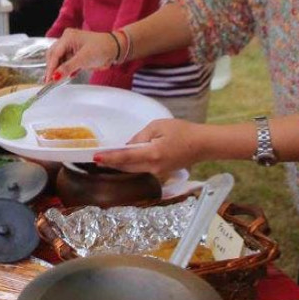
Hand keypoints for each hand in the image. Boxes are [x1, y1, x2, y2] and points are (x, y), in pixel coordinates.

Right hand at [44, 28, 118, 80]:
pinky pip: (65, 62)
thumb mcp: (84, 59)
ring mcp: (71, 47)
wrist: (115, 49)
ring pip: (58, 60)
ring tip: (57, 80)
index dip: (51, 68)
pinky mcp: (75, 54)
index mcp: (68, 37)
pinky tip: (66, 75)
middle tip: (50, 81)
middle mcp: (67, 40)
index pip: (54, 54)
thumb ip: (68, 68)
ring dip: (58, 69)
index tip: (49, 79)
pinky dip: (65, 69)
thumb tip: (55, 76)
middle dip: (52, 68)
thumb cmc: (103, 48)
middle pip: (53, 55)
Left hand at [93, 119, 207, 179]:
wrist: (202, 144)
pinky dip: (130, 166)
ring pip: (133, 170)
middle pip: (126, 167)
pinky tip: (122, 161)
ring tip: (105, 159)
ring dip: (119, 165)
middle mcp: (154, 167)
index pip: (126, 157)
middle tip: (96, 158)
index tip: (96, 158)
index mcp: (153, 154)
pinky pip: (141, 170)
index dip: (109, 157)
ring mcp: (158, 172)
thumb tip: (128, 146)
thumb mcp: (158, 126)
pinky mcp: (161, 173)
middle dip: (111, 163)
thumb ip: (140, 136)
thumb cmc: (182, 131)